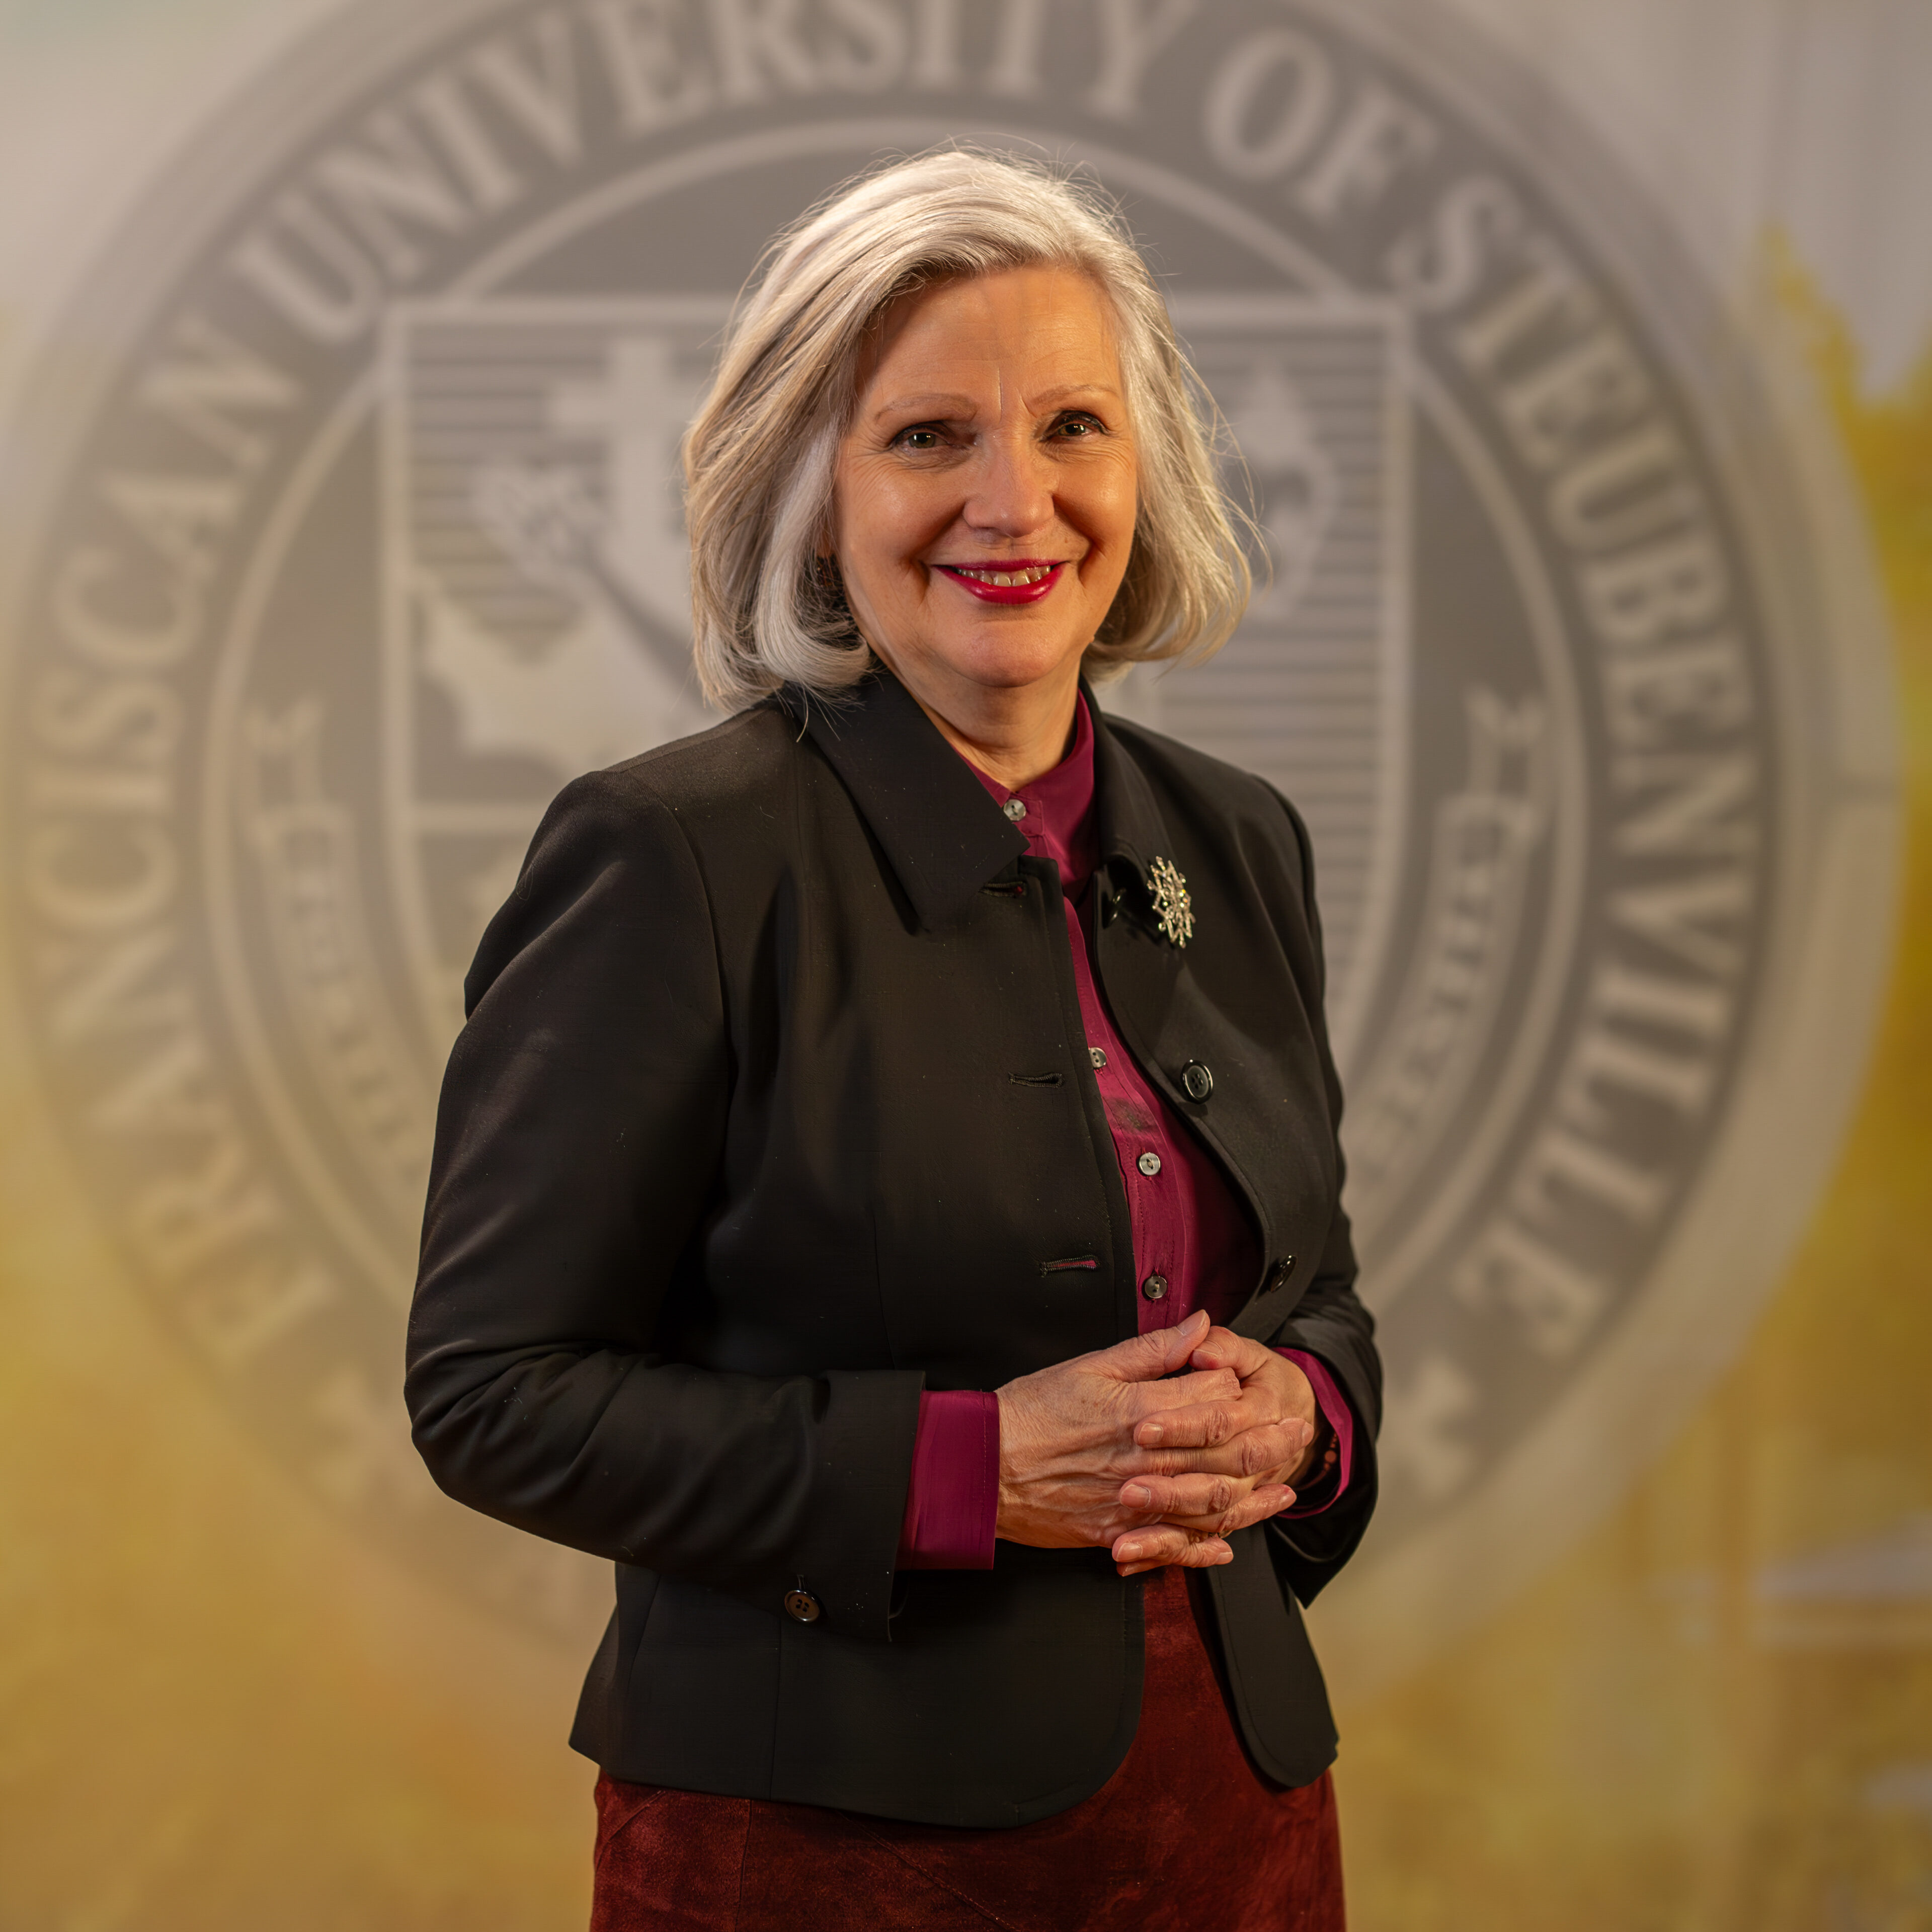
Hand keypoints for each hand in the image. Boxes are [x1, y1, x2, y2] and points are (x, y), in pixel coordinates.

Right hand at [994, 1311, 1311, 1573]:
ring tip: (1284, 1488)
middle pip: (1225, 1452)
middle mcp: (1146, 1460)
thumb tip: (1200, 1324)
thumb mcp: (1089, 1365)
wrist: (981, 1467)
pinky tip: (1228, 1544)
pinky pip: (1172, 1546)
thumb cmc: (1031, 1411)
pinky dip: (1204, 1548)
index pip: (1215, 1398)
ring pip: (1210, 1503)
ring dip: (1253, 1497)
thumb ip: (1151, 1349)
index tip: (1253, 1381)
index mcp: (1141, 1411)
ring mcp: (1134, 1502)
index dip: (1241, 1387)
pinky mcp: (1117, 1532)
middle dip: (1269, 1441)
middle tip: (1299, 1432)